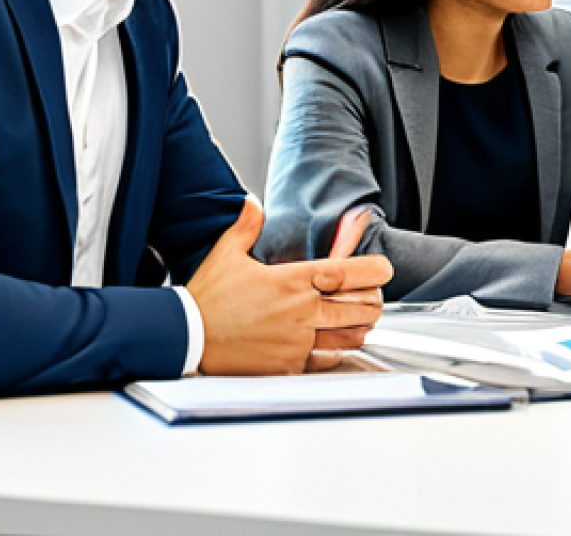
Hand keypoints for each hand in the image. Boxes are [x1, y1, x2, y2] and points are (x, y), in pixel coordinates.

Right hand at [188, 197, 392, 374]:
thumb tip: (252, 203)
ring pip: (349, 337)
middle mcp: (301, 312)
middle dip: (372, 303)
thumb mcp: (225, 253)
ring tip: (357, 321)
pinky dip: (337, 352)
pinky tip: (333, 345)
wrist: (186, 337)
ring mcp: (297, 342)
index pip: (346, 273)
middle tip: (372, 298)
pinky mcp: (288, 367)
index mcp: (291, 281)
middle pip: (358, 308)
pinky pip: (327, 360)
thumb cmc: (207, 297)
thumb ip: (245, 225)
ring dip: (358, 328)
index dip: (372, 270)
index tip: (384, 269)